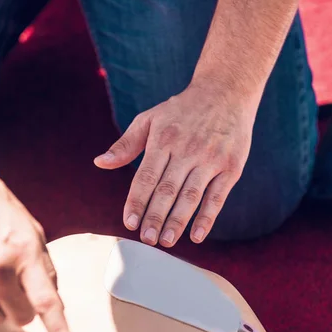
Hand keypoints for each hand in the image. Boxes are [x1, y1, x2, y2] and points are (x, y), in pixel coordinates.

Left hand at [94, 82, 256, 246]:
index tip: (129, 223)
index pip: (146, 176)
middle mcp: (187, 149)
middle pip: (167, 189)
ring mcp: (211, 158)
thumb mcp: (151, 118)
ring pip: (191, 195)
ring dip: (178, 220)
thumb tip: (100, 163)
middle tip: (147, 239)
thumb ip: (126, 144)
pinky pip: (218, 196)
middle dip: (155, 216)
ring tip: (166, 241)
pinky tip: (197, 235)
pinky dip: (207, 217)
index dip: (137, 201)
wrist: (227, 90)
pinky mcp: (231, 167)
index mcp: (164, 138)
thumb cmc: (183, 109)